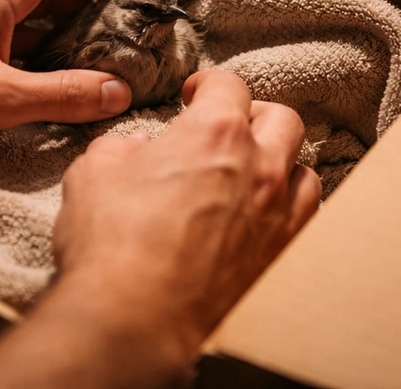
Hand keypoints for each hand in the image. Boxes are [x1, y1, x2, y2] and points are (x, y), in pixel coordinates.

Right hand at [51, 70, 321, 362]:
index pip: (229, 85)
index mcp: (214, 132)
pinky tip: (263, 216)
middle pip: (281, 119)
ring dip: (280, 162)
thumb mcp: (94, 172)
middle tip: (227, 129)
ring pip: (303, 169)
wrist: (136, 317)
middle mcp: (258, 165)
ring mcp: (278, 214)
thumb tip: (138, 149)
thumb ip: (122, 149)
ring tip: (252, 174)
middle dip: (254, 116)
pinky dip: (289, 207)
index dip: (208, 85)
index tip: (194, 95)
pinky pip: (306, 218)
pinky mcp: (283, 257)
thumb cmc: (112, 241)